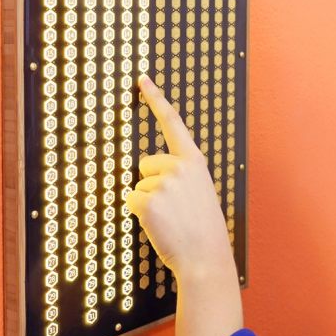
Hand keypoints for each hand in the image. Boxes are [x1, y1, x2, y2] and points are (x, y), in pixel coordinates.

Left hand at [124, 75, 233, 280]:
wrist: (206, 256)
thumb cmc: (202, 228)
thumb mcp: (199, 191)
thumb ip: (180, 174)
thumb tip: (150, 170)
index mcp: (194, 161)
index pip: (173, 123)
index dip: (156, 99)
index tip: (142, 80)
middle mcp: (179, 166)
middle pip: (145, 164)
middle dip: (152, 184)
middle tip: (174, 208)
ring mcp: (162, 182)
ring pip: (137, 186)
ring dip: (147, 203)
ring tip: (171, 219)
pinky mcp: (146, 200)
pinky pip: (130, 201)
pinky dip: (139, 215)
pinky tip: (160, 224)